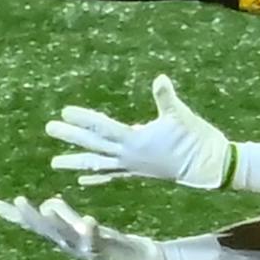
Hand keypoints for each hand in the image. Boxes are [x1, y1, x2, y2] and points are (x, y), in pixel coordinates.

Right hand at [0, 195, 169, 259]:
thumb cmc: (113, 251)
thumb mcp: (88, 236)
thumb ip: (74, 225)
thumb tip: (62, 212)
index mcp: (64, 240)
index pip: (35, 224)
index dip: (14, 215)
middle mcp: (69, 245)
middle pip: (44, 227)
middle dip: (29, 215)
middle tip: (16, 200)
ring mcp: (85, 247)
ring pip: (65, 233)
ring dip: (56, 222)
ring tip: (46, 206)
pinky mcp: (104, 248)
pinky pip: (94, 239)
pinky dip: (89, 231)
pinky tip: (86, 220)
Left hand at [47, 74, 231, 189]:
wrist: (210, 167)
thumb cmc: (196, 139)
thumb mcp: (180, 115)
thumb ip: (166, 97)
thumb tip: (160, 79)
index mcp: (135, 140)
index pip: (103, 127)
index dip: (84, 119)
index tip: (65, 112)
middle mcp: (129, 156)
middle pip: (94, 145)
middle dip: (71, 137)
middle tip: (50, 128)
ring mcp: (132, 166)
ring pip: (99, 164)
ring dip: (77, 163)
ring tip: (55, 163)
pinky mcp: (139, 173)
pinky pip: (113, 176)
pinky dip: (97, 177)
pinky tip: (83, 180)